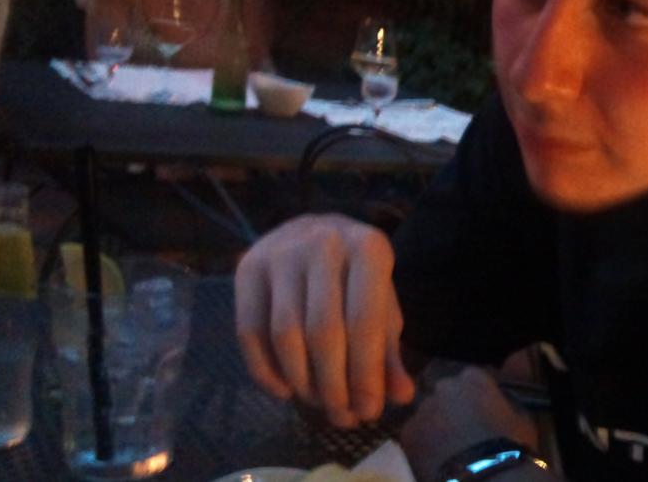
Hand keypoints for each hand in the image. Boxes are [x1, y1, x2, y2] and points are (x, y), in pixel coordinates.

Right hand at [235, 213, 415, 427]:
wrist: (316, 230)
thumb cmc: (357, 277)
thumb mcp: (382, 306)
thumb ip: (389, 351)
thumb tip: (401, 396)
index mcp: (368, 248)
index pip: (364, 322)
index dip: (366, 374)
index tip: (368, 411)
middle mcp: (322, 243)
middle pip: (322, 332)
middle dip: (333, 385)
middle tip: (342, 416)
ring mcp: (279, 252)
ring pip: (284, 335)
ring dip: (301, 382)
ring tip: (318, 403)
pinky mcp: (246, 267)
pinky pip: (249, 331)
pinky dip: (265, 370)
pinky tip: (285, 390)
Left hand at [401, 365, 539, 481]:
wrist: (486, 476)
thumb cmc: (510, 446)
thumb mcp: (520, 416)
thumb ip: (506, 399)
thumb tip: (502, 394)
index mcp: (473, 377)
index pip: (471, 379)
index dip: (475, 396)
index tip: (480, 411)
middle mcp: (444, 386)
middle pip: (445, 393)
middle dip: (451, 407)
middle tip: (462, 429)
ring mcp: (423, 408)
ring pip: (427, 414)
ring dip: (435, 425)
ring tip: (448, 447)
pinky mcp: (407, 433)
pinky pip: (415, 435)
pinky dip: (422, 444)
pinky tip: (435, 458)